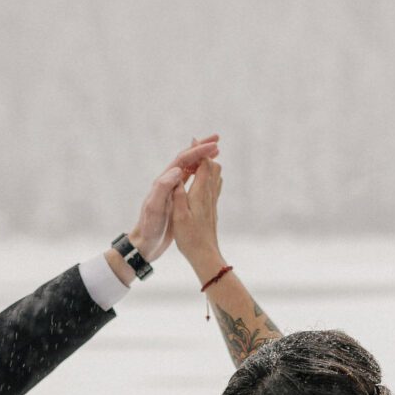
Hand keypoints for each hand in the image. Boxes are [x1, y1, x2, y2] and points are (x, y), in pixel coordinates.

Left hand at [125, 134, 220, 265]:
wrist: (144, 244)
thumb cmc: (149, 228)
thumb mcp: (154, 208)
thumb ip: (163, 188)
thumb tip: (177, 170)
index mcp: (163, 182)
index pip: (182, 160)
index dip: (198, 151)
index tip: (214, 146)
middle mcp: (167, 182)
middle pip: (185, 159)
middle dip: (200, 148)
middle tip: (217, 140)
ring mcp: (172, 190)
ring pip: (189, 168)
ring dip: (201, 158)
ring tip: (216, 152)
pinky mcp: (176, 199)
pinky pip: (190, 180)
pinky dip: (199, 172)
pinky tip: (207, 173)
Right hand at [170, 156, 224, 279]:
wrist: (205, 255)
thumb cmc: (190, 238)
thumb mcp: (179, 215)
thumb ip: (179, 193)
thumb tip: (178, 173)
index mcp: (200, 192)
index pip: (204, 164)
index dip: (199, 150)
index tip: (193, 139)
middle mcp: (210, 194)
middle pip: (213, 167)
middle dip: (205, 155)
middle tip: (197, 146)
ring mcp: (213, 202)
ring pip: (216, 176)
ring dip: (208, 165)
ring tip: (199, 160)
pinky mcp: (213, 209)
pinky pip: (215, 186)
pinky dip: (209, 177)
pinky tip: (202, 181)